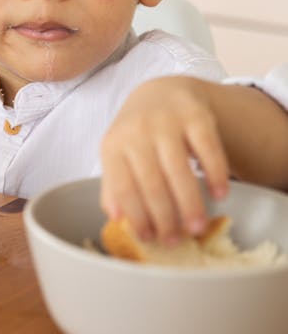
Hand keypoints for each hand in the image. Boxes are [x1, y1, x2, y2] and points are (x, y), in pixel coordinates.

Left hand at [100, 76, 229, 241]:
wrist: (161, 92)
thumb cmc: (138, 134)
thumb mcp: (119, 155)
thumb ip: (114, 185)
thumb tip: (116, 219)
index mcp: (114, 144)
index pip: (123, 187)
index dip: (136, 216)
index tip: (148, 239)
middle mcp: (138, 130)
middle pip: (151, 182)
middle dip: (164, 217)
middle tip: (175, 241)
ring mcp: (167, 121)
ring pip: (179, 169)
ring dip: (190, 203)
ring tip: (197, 227)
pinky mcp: (196, 115)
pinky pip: (208, 148)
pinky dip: (215, 174)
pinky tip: (220, 195)